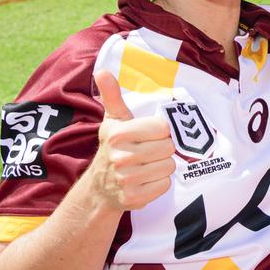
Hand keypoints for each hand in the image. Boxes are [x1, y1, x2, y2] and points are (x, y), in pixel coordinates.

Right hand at [88, 71, 175, 211]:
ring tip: (146, 165)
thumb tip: (102, 71)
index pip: (163, 128)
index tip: (149, 135)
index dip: (161, 132)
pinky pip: (165, 185)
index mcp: (119, 134)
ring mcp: (126, 180)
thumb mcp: (113, 120)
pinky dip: (159, 183)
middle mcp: (121, 157)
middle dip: (163, 150)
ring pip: (169, 167)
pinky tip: (145, 180)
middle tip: (148, 152)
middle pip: (168, 149)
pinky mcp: (134, 198)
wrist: (100, 188)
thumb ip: (112, 96)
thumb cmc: (113, 147)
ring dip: (162, 166)